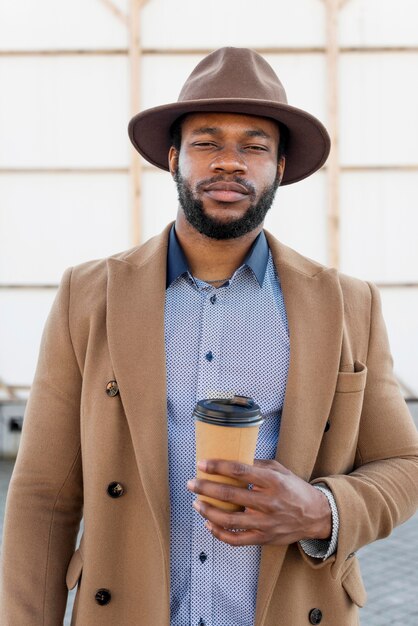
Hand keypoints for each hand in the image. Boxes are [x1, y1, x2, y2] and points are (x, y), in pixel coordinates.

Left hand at [187, 459, 331, 546]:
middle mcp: (268, 502)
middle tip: (191, 483)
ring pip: (229, 520)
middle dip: (206, 488)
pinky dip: (219, 533)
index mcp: (272, 481)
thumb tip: (231, 459)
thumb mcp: (279, 470)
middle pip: (230, 495)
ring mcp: (265, 523)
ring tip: (196, 503)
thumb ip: (256, 465)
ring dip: (208, 511)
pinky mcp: (264, 538)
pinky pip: (236, 539)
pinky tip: (209, 524)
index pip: (239, 471)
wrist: (315, 515)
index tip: (201, 464)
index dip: (218, 467)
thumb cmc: (294, 489)